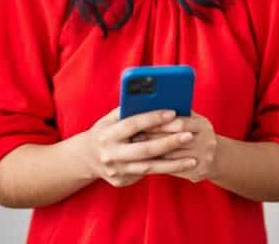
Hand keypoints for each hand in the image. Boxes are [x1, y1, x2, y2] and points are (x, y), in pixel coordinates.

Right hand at [80, 107, 198, 186]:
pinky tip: (180, 166)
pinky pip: (146, 175)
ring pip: (149, 167)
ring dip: (173, 164)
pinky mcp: (121, 181)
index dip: (153, 118)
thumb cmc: (105, 131)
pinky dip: (164, 170)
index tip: (173, 112)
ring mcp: (116, 170)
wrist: (86, 158)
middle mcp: (111, 153)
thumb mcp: (109, 119)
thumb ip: (128, 110)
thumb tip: (153, 98)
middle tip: (189, 136)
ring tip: (193, 159)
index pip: (133, 124)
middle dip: (169, 142)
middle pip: (144, 149)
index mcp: (107, 133)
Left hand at [144, 110, 217, 182]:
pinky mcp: (198, 173)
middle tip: (135, 136)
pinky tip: (147, 160)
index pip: (181, 123)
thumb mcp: (193, 120)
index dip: (161, 123)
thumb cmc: (197, 133)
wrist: (217, 157)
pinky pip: (174, 170)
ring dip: (153, 152)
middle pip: (175, 141)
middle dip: (154, 138)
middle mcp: (207, 143)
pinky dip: (159, 164)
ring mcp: (204, 159)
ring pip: (172, 157)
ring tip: (137, 148)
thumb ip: (178, 113)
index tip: (144, 123)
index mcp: (204, 125)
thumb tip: (152, 104)